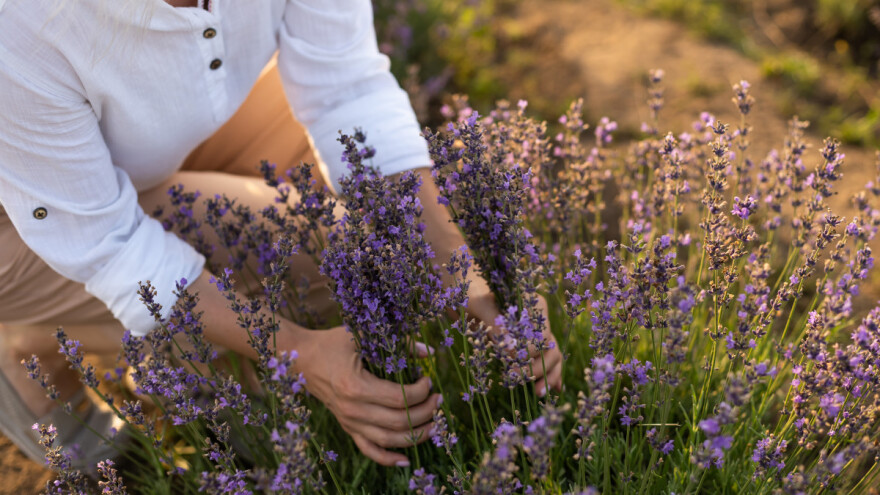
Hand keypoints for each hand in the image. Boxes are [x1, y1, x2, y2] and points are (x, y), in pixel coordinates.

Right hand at [292, 325, 440, 466]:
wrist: (303, 359)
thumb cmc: (333, 343)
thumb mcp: (362, 336)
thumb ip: (398, 344)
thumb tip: (429, 354)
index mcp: (355, 386)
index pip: (399, 398)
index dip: (421, 392)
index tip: (429, 379)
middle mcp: (352, 410)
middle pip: (399, 421)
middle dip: (426, 412)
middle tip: (438, 399)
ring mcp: (349, 422)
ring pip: (389, 440)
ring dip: (417, 435)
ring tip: (434, 424)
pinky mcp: (347, 428)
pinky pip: (369, 450)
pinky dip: (388, 458)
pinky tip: (406, 460)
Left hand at [467, 279, 562, 395]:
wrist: (470, 298)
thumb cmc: (474, 296)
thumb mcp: (480, 305)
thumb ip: (495, 322)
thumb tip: (512, 348)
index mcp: (533, 304)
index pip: (541, 333)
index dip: (530, 351)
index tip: (513, 362)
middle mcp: (539, 319)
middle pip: (549, 347)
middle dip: (537, 367)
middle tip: (517, 380)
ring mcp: (537, 332)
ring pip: (552, 356)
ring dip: (547, 375)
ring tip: (538, 393)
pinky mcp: (531, 344)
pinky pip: (546, 360)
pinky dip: (550, 375)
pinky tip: (552, 390)